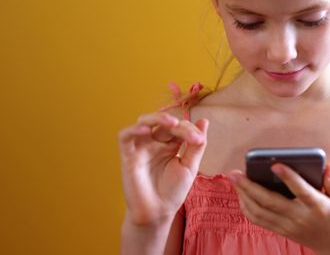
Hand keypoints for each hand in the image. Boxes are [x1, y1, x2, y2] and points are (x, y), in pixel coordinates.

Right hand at [118, 111, 208, 225]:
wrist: (158, 212)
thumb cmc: (173, 191)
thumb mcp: (190, 166)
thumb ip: (196, 145)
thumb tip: (204, 121)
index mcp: (170, 144)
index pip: (179, 128)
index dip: (189, 130)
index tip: (199, 141)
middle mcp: (155, 143)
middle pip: (163, 122)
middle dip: (177, 125)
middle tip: (188, 133)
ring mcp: (141, 148)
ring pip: (143, 121)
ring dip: (157, 118)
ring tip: (172, 123)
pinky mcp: (128, 156)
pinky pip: (125, 137)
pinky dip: (133, 129)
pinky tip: (146, 130)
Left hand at [229, 163, 329, 254]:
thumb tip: (327, 165)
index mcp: (318, 206)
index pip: (301, 191)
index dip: (288, 177)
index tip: (276, 165)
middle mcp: (300, 217)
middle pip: (270, 202)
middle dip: (249, 186)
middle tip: (235, 173)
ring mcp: (289, 226)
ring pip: (260, 212)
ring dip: (244, 196)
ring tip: (235, 181)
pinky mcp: (282, 231)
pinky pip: (260, 221)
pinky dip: (247, 208)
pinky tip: (242, 196)